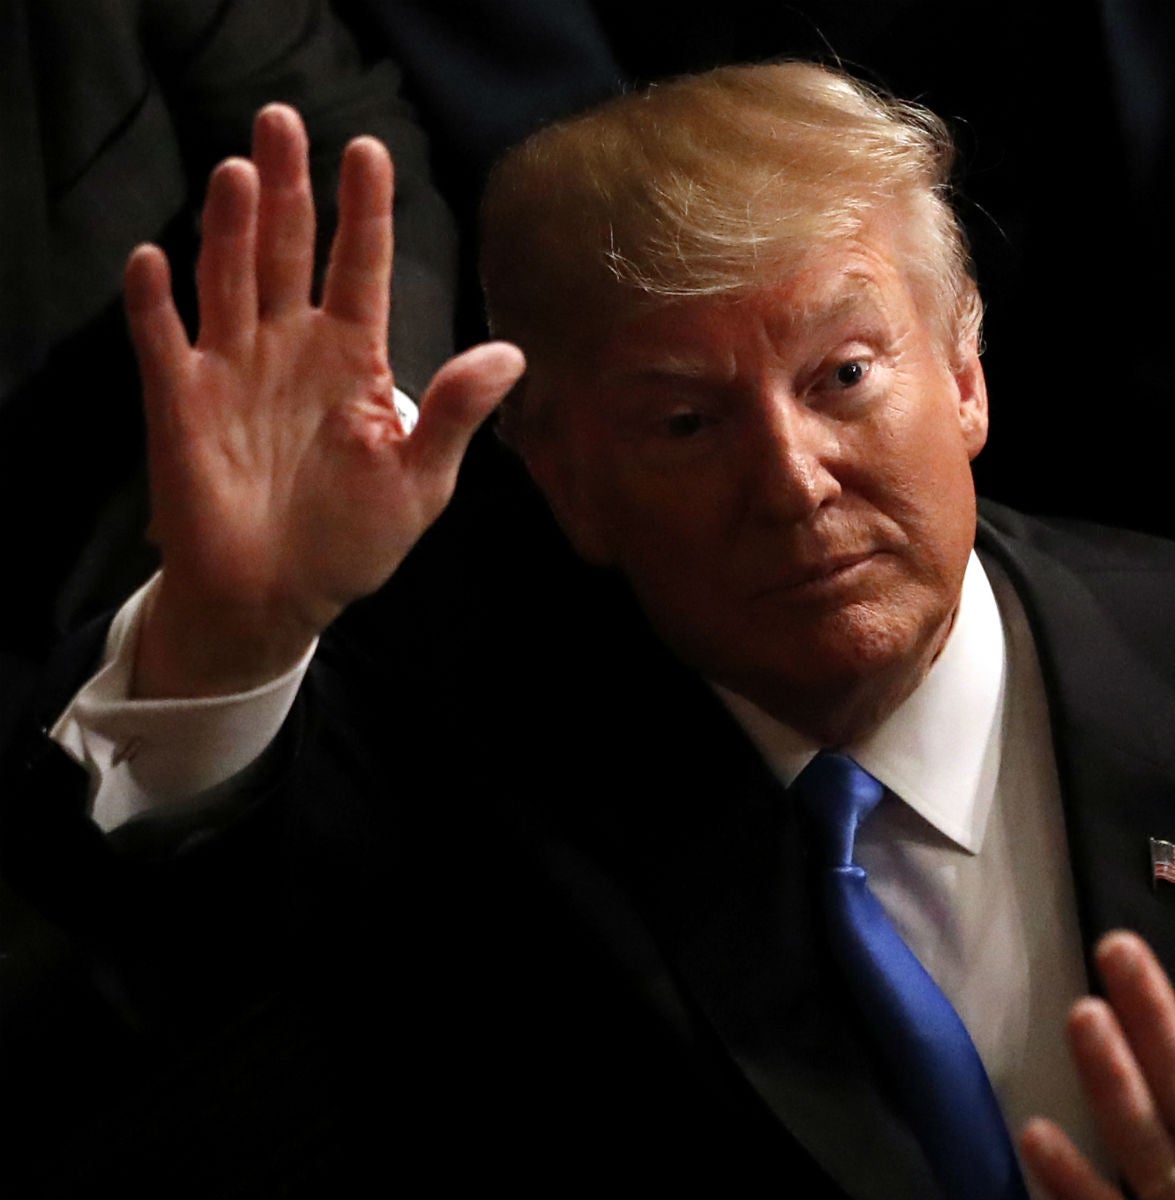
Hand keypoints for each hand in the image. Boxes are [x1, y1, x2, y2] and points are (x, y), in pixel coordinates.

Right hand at [125, 104, 524, 697]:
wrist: (281, 598)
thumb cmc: (353, 540)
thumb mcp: (422, 480)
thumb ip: (455, 414)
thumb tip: (511, 354)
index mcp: (352, 360)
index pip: (360, 268)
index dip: (364, 212)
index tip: (369, 151)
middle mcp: (289, 349)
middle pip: (285, 250)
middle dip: (286, 188)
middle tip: (283, 119)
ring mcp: (232, 370)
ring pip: (227, 278)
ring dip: (227, 226)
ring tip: (239, 169)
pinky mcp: (181, 404)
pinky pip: (162, 342)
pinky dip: (154, 304)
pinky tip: (155, 261)